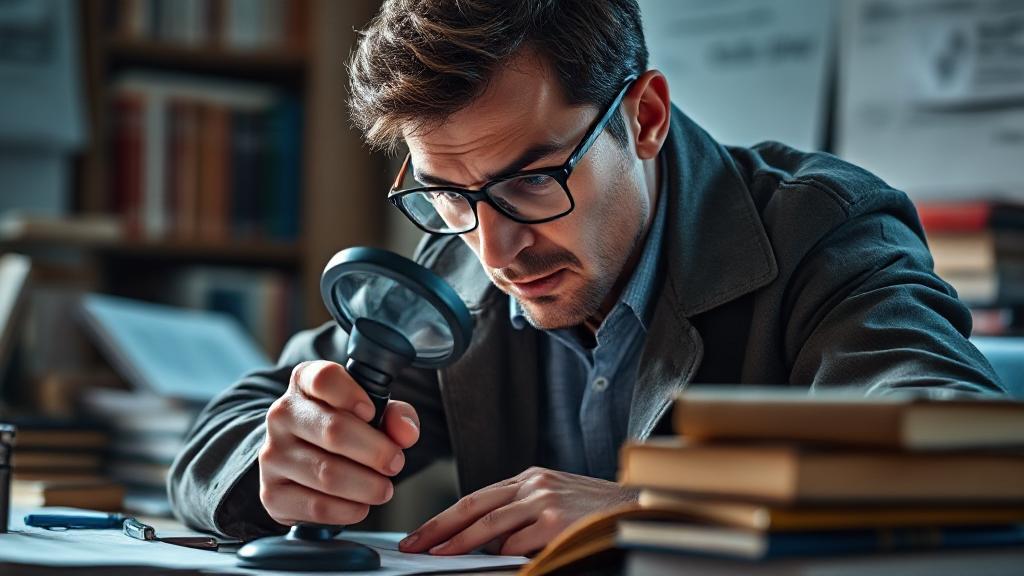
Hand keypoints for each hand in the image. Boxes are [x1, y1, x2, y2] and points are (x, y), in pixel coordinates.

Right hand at [258, 360, 420, 525]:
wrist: (301, 461)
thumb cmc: (344, 428)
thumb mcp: (373, 411)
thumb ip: (396, 415)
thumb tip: (406, 433)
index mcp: (304, 383)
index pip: (323, 378)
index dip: (352, 395)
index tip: (372, 412)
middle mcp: (282, 414)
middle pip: (333, 430)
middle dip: (376, 451)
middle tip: (395, 463)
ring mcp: (272, 454)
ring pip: (326, 473)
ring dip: (366, 486)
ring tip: (383, 488)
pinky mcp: (272, 493)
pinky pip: (316, 506)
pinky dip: (348, 510)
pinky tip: (360, 505)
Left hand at [398, 467, 638, 555]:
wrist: (639, 507)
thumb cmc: (596, 511)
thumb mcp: (555, 501)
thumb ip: (521, 514)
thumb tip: (483, 543)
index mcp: (530, 478)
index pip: (476, 498)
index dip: (444, 518)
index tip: (420, 536)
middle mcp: (534, 484)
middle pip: (474, 506)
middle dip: (439, 529)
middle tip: (413, 547)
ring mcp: (545, 501)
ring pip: (490, 525)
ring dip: (461, 544)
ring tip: (438, 558)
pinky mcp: (557, 521)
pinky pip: (518, 543)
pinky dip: (501, 555)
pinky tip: (487, 563)